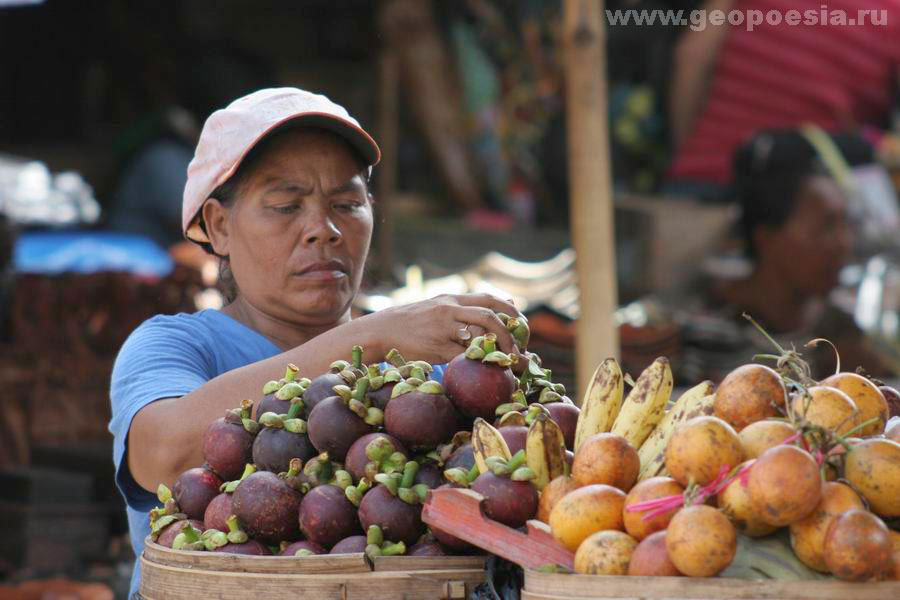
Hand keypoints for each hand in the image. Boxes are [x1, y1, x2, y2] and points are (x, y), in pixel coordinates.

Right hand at [359, 293, 524, 364]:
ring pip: (480, 336)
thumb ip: (460, 310)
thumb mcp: (435, 307)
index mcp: (451, 300)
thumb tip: (495, 312)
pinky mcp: (437, 349)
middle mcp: (449, 311)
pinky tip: (487, 369)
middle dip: (510, 332)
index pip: (488, 299)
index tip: (521, 322)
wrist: (381, 331)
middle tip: (519, 347)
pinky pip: (464, 357)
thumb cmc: (410, 323)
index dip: (509, 310)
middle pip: (489, 316)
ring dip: (500, 349)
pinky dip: (479, 363)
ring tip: (509, 361)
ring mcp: (443, 330)